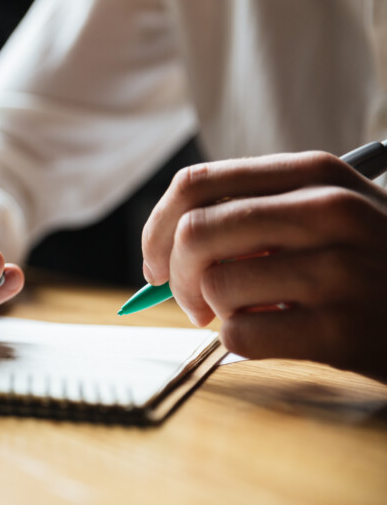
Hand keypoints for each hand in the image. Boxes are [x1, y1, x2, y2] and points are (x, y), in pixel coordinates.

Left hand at [141, 151, 386, 381]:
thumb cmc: (374, 261)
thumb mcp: (330, 211)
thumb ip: (254, 212)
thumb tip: (160, 248)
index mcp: (315, 173)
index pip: (196, 183)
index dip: (156, 225)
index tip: (152, 258)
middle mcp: (329, 212)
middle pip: (195, 232)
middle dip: (172, 274)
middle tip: (188, 298)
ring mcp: (341, 271)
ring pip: (216, 285)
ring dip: (210, 310)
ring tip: (238, 315)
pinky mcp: (345, 329)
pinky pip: (242, 336)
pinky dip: (238, 342)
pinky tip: (272, 335)